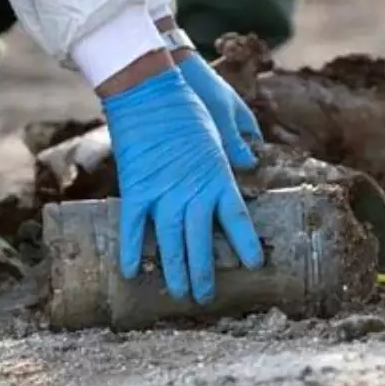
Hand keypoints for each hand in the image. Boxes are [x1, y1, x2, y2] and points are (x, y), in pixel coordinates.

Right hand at [101, 67, 263, 303]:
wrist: (149, 88)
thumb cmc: (190, 99)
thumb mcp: (223, 120)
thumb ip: (237, 145)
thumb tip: (252, 160)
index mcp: (219, 176)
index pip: (237, 219)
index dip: (244, 245)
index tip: (253, 265)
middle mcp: (193, 192)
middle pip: (201, 242)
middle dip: (204, 273)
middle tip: (205, 297)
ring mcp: (163, 193)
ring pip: (170, 242)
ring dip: (175, 271)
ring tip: (178, 294)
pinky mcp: (136, 188)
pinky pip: (133, 227)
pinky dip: (131, 250)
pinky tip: (132, 272)